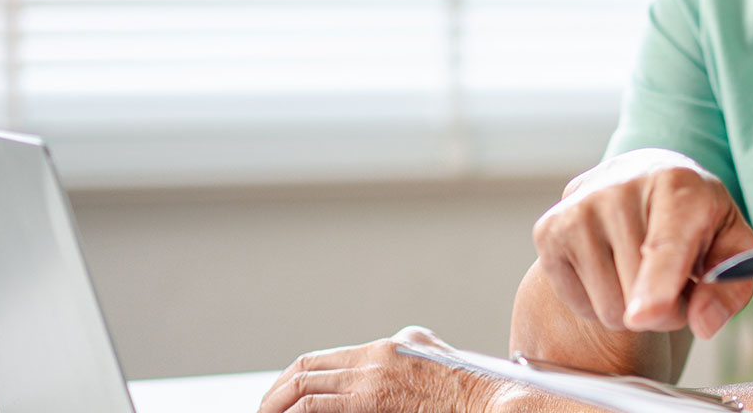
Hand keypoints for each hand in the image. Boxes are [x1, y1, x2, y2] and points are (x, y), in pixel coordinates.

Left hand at [258, 326, 505, 412]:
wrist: (488, 397)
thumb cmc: (470, 385)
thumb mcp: (435, 356)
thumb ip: (410, 352)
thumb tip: (398, 347)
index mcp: (386, 347)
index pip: (321, 359)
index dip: (291, 379)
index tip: (279, 398)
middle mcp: (374, 355)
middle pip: (305, 369)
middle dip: (276, 393)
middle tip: (263, 411)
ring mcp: (371, 377)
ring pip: (303, 386)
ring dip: (278, 404)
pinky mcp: (371, 399)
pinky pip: (315, 405)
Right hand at [532, 148, 752, 338]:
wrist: (642, 176)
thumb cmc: (693, 217)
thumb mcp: (731, 242)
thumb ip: (730, 285)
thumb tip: (703, 322)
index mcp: (677, 185)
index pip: (663, 246)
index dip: (657, 286)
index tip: (645, 316)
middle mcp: (619, 187)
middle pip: (637, 295)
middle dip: (665, 309)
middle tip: (672, 281)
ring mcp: (577, 208)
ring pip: (607, 307)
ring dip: (632, 309)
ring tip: (642, 271)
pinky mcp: (548, 230)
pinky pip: (578, 304)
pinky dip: (598, 301)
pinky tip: (610, 267)